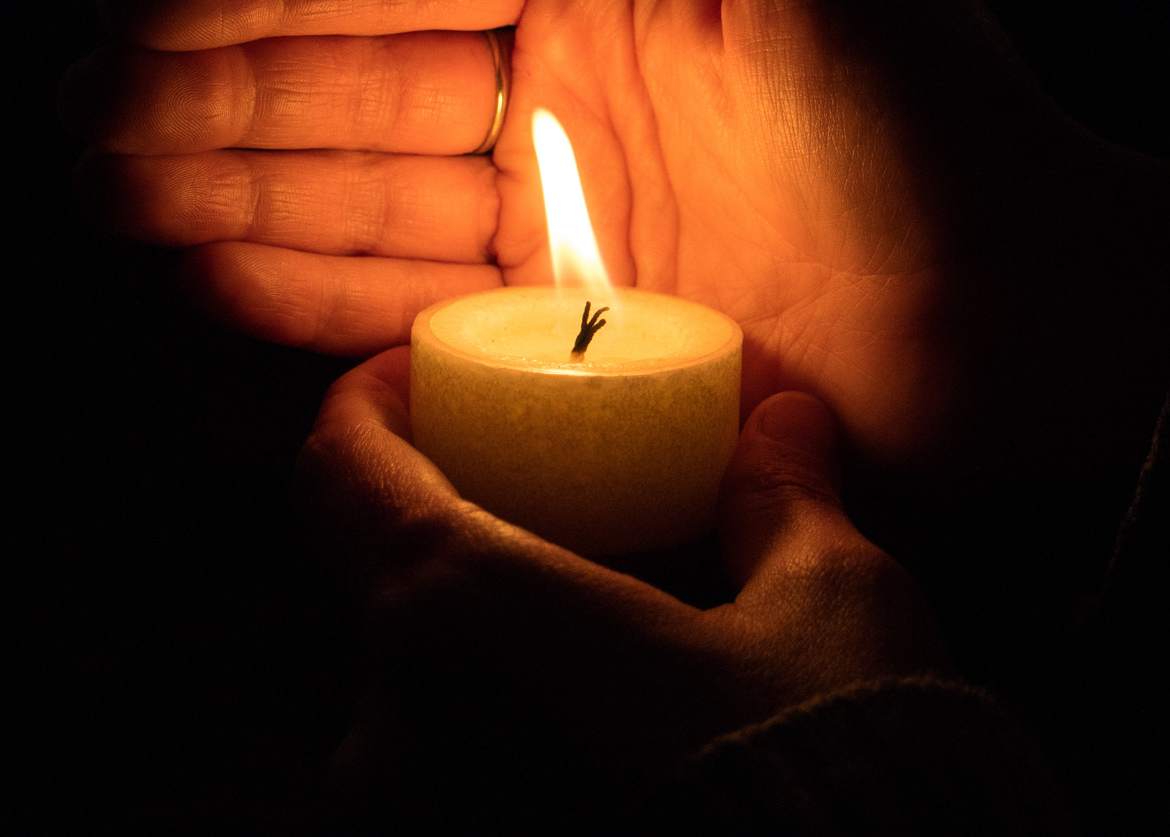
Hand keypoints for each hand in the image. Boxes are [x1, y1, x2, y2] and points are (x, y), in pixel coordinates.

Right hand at [62, 0, 1169, 476]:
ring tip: (103, 184)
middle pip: (347, 87)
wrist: (1025, 322)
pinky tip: (198, 269)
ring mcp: (553, 225)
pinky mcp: (560, 339)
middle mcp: (561, 92)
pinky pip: (403, 304)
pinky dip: (301, 287)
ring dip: (223, 189)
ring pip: (354, 195)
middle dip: (207, 97)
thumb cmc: (930, 107)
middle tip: (77, 111)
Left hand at [299, 349, 948, 814]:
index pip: (339, 466)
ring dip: (482, 644)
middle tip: (545, 498)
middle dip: (454, 527)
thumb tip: (786, 424)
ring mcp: (414, 820)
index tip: (422, 376)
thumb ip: (782, 499)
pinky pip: (447, 775)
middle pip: (380, 579)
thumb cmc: (827, 768)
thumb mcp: (830, 606)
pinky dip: (501, 727)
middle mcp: (391, 730)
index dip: (371, 402)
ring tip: (592, 619)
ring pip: (413, 693)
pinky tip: (603, 722)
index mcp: (455, 615)